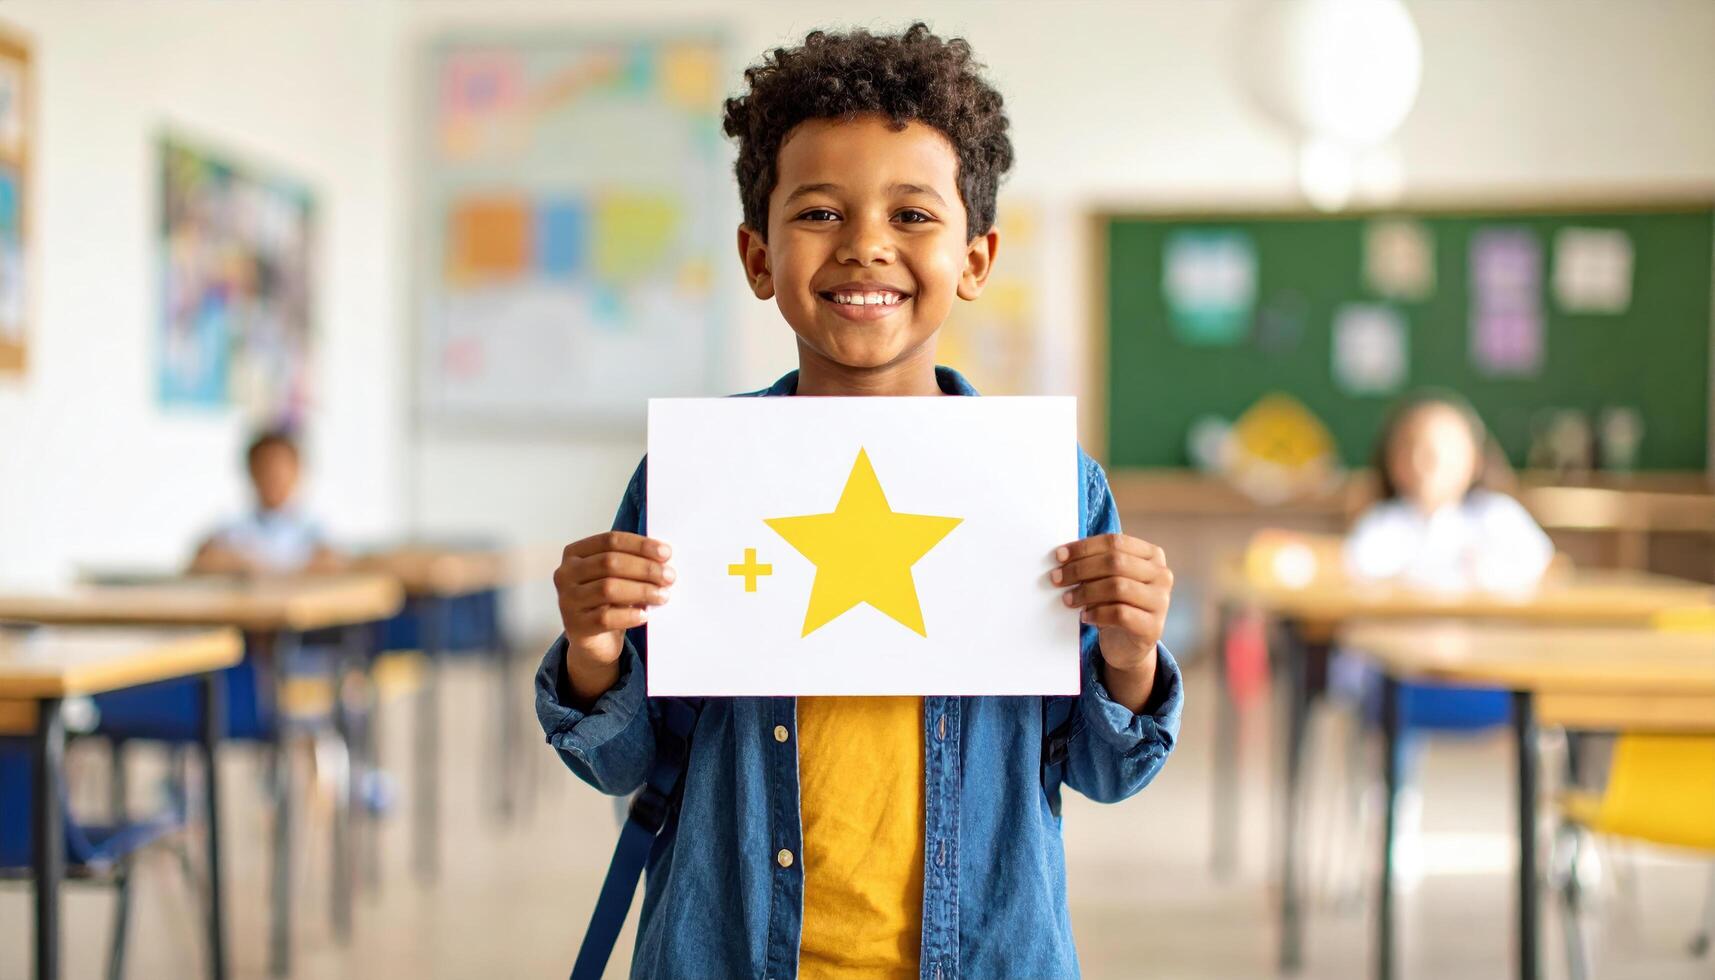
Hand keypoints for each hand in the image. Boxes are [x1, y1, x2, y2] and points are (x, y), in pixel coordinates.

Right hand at [553, 532, 674, 703]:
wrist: (595, 642)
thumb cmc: (609, 602)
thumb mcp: (616, 577)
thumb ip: (632, 563)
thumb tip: (663, 557)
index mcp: (575, 553)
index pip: (610, 541)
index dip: (640, 545)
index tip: (666, 553)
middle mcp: (565, 574)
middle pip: (609, 563)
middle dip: (644, 568)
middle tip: (669, 576)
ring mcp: (568, 600)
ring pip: (608, 588)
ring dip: (641, 590)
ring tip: (663, 595)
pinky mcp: (576, 626)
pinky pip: (606, 618)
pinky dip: (629, 615)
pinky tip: (645, 615)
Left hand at [1053, 533, 1171, 673]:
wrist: (1128, 645)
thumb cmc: (1115, 604)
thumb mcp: (1109, 578)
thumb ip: (1096, 563)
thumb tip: (1063, 555)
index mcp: (1152, 555)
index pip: (1116, 542)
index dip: (1084, 547)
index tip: (1059, 556)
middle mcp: (1161, 575)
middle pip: (1115, 562)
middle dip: (1080, 569)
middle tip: (1057, 578)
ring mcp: (1160, 601)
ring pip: (1117, 587)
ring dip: (1085, 592)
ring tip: (1067, 599)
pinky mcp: (1153, 627)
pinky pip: (1120, 614)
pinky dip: (1097, 613)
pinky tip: (1085, 617)